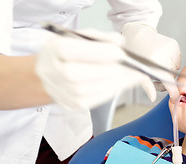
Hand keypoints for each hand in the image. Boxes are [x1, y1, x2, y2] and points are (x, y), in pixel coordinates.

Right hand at [35, 29, 156, 109]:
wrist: (49, 73)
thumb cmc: (67, 53)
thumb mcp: (80, 36)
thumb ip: (101, 37)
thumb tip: (120, 42)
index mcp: (54, 50)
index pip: (77, 51)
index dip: (103, 53)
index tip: (122, 53)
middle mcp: (54, 73)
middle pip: (87, 74)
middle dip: (116, 71)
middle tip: (136, 68)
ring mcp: (62, 92)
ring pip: (95, 90)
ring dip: (119, 83)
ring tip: (134, 76)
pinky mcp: (72, 105)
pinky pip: (97, 100)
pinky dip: (113, 91)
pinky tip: (122, 83)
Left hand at [122, 22, 181, 102]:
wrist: (137, 33)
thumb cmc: (135, 52)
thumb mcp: (138, 70)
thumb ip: (147, 85)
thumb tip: (152, 98)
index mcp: (155, 61)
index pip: (168, 80)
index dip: (172, 91)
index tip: (175, 97)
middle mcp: (165, 54)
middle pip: (172, 76)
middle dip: (165, 80)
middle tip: (155, 79)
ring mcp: (171, 48)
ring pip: (175, 68)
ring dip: (168, 70)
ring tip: (157, 65)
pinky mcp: (174, 44)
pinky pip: (177, 59)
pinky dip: (171, 61)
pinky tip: (162, 57)